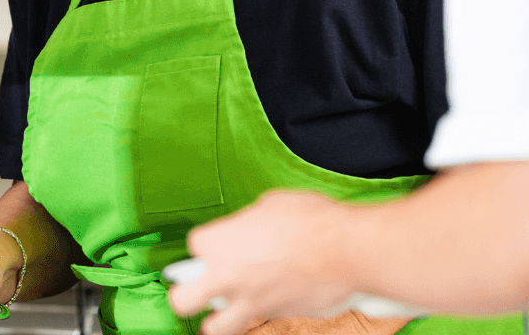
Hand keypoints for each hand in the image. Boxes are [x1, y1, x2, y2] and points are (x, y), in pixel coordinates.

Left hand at [168, 190, 363, 334]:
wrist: (345, 249)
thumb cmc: (310, 220)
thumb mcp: (269, 205)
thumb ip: (249, 222)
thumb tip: (251, 227)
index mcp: (217, 242)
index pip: (195, 246)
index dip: (210, 244)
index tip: (223, 242)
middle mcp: (225, 275)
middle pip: (182, 299)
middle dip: (186, 294)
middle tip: (199, 287)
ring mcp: (249, 300)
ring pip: (215, 327)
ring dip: (217, 319)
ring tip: (226, 310)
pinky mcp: (276, 314)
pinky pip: (258, 320)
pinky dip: (260, 314)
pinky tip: (270, 300)